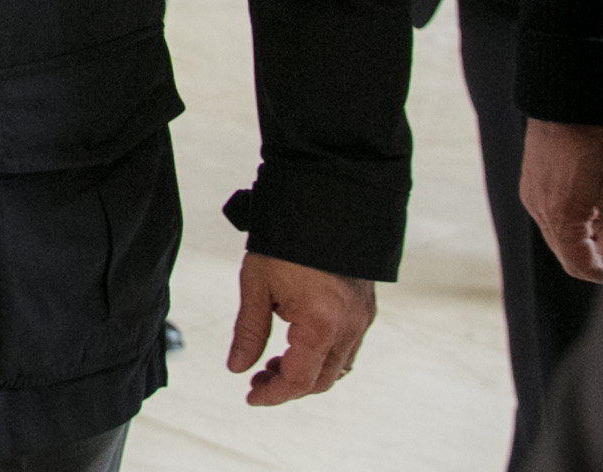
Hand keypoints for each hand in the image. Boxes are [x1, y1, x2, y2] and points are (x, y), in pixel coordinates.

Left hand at [227, 252, 374, 404]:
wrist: (324, 206)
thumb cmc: (285, 243)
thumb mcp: (257, 285)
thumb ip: (249, 331)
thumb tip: (237, 368)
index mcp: (320, 325)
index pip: (298, 380)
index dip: (273, 394)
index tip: (251, 397)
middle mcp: (348, 329)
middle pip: (320, 381)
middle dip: (288, 387)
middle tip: (257, 379)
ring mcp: (362, 321)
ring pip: (337, 368)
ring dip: (307, 374)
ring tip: (274, 362)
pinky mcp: (366, 310)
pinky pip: (348, 349)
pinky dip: (323, 357)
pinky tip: (299, 345)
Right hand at [522, 119, 602, 282]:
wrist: (574, 96)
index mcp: (559, 215)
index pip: (579, 267)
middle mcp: (537, 207)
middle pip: (566, 253)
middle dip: (595, 256)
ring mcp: (531, 192)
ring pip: (559, 233)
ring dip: (585, 236)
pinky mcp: (532, 179)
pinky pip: (551, 213)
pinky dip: (573, 218)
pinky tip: (594, 199)